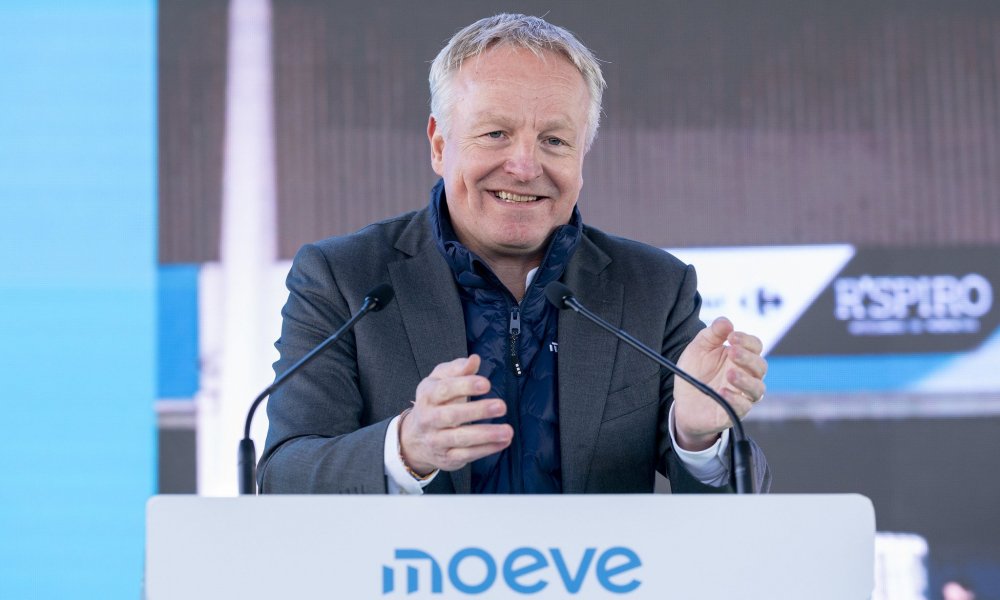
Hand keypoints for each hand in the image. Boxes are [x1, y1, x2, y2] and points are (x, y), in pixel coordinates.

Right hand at [399, 354, 512, 473]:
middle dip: (478, 411)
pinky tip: (503, 442)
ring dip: (486, 435)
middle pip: (452, 416)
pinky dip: (487, 449)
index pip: (444, 390)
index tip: (486, 384)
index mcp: (428, 396)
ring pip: (461, 438)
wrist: (414, 439)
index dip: (465, 386)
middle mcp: (429, 419)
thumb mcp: (440, 381)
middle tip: (502, 406)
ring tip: (507, 431)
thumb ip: (457, 369)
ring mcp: (437, 440)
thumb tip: (474, 360)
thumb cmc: (435, 402)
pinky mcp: (447, 457)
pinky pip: (467, 454)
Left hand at [673, 317, 766, 450]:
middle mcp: (747, 375)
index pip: (755, 346)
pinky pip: (743, 407)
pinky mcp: (735, 412)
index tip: (731, 337)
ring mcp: (743, 395)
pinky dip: (736, 399)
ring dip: (745, 380)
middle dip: (748, 358)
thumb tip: (726, 322)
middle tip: (732, 352)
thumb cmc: (695, 372)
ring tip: (730, 374)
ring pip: (758, 388)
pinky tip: (723, 392)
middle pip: (760, 366)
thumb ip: (712, 334)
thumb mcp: (699, 348)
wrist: (683, 402)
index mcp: (740, 357)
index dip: (746, 340)